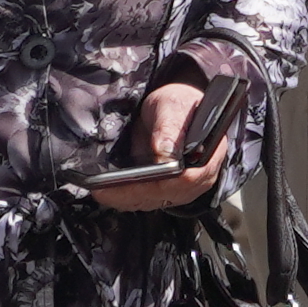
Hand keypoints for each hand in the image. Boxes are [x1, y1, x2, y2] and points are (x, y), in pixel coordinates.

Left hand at [83, 77, 247, 213]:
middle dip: (132, 194)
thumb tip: (163, 154)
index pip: (186, 180)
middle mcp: (198, 178)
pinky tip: (108, 193)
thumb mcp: (173, 107)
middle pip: (166, 195)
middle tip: (102, 190)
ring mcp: (183, 188)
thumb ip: (169, 128)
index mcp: (208, 156)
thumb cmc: (178, 105)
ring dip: (126, 200)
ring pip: (154, 201)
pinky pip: (147, 200)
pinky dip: (126, 199)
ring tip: (99, 192)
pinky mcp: (167, 191)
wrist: (175, 109)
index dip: (158, 185)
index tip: (131, 182)